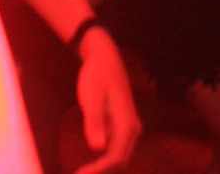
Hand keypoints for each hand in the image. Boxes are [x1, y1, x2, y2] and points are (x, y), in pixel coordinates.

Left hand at [73, 28, 140, 173]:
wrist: (103, 57)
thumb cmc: (97, 75)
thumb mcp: (92, 98)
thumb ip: (95, 122)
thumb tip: (98, 148)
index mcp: (127, 123)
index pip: (116, 157)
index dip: (99, 171)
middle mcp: (131, 128)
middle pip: (120, 161)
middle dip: (101, 172)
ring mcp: (126, 127)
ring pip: (118, 157)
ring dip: (103, 169)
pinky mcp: (119, 126)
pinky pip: (115, 150)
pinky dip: (102, 162)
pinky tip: (88, 165)